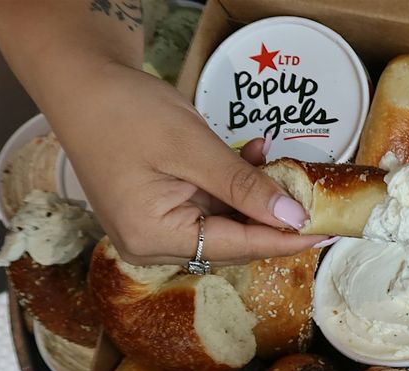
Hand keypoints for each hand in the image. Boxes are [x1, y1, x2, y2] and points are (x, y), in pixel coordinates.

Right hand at [48, 61, 329, 265]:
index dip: (286, 240)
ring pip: (226, 223)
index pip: (237, 247)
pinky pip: (211, 207)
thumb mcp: (193, 147)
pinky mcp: (160, 212)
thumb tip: (292, 219)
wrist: (81, 84)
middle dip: (274, 215)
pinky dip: (236, 185)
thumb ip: (244, 187)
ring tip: (276, 158)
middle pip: (233, 241)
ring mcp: (154, 230)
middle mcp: (151, 244)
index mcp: (152, 236)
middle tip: (315, 195)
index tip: (328, 232)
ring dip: (256, 194)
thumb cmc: (125, 111)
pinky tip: (254, 155)